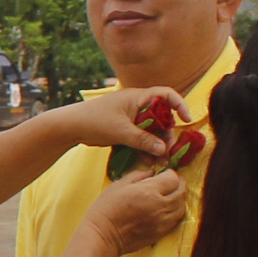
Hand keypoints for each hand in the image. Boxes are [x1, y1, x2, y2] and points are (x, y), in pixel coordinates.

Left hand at [49, 85, 169, 158]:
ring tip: (158, 161)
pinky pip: (141, 137)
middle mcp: (137, 105)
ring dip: (156, 144)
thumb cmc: (95, 121)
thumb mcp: (121, 131)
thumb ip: (143, 140)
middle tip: (167, 151)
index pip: (166, 95)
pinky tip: (147, 160)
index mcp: (138, 97)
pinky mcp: (125, 129)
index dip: (180, 105)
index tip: (187, 120)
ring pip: (152, 130)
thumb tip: (163, 149)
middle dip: (166, 135)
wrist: (71, 127)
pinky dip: (145, 147)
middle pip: (162, 118)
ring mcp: (131, 118)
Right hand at [82, 169, 188, 256]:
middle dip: (179, 184)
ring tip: (171, 195)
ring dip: (179, 199)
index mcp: (149, 191)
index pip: (173, 178)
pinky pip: (177, 220)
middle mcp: (160, 206)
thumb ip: (138, 175)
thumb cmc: (106, 209)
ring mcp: (163, 221)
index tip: (164, 174)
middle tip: (172, 182)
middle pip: (181, 192)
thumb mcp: (118, 185)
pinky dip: (176, 212)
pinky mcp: (161, 232)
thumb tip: (151, 172)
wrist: (103, 235)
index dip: (170, 174)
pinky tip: (168, 209)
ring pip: (182, 206)